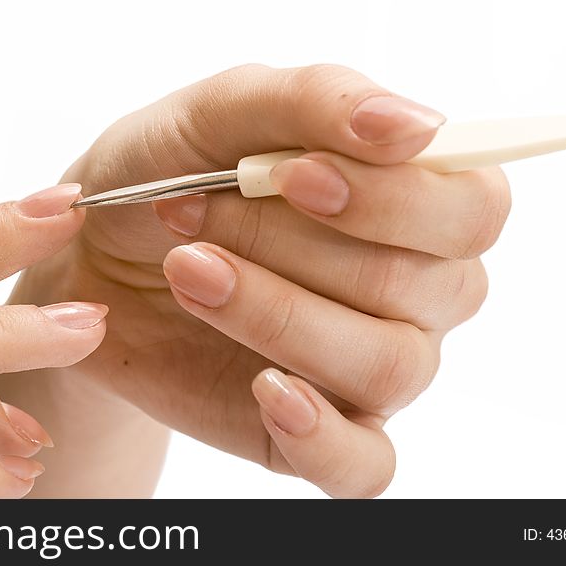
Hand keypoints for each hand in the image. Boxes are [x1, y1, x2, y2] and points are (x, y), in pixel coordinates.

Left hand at [13, 64, 510, 496]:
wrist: (94, 256)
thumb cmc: (168, 172)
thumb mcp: (220, 110)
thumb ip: (316, 100)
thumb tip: (413, 126)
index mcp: (411, 199)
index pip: (471, 209)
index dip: (393, 198)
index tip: (290, 176)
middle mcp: (413, 288)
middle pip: (420, 287)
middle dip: (293, 246)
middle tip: (192, 213)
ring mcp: (370, 364)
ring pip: (386, 366)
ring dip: (279, 316)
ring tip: (188, 271)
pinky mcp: (322, 431)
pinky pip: (364, 465)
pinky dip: (322, 436)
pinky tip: (266, 392)